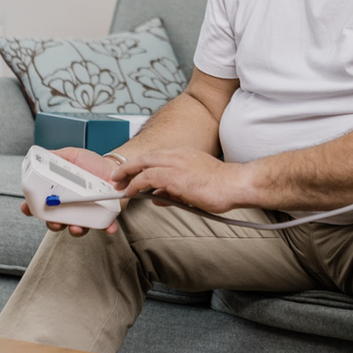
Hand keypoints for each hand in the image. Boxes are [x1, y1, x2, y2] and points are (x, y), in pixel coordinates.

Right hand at [19, 146, 120, 236]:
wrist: (114, 167)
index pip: (41, 204)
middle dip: (52, 224)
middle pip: (55, 221)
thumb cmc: (91, 164)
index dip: (31, 208)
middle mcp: (70, 206)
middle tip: (54, 221)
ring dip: (75, 230)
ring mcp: (86, 213)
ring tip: (77, 226)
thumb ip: (56, 156)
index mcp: (59, 193)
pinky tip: (109, 227)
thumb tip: (40, 157)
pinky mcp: (103, 215)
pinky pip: (103, 224)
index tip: (28, 208)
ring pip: (77, 227)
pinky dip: (106, 227)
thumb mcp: (72, 156)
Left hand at [111, 148, 252, 213]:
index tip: (130, 172)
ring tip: (118, 185)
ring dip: (128, 174)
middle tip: (116, 177)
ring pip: (144, 165)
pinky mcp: (175, 176)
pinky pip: (149, 177)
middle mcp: (178, 155)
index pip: (155, 156)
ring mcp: (176, 164)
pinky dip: (137, 184)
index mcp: (184, 155)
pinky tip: (131, 191)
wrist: (236, 185)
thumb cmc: (221, 187)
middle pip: (145, 157)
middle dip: (127, 167)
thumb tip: (157, 197)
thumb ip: (173, 191)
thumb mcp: (193, 187)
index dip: (140, 164)